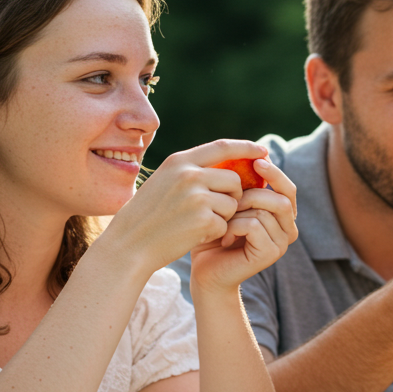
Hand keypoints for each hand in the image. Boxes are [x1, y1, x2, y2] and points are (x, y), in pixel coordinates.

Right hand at [100, 140, 266, 274]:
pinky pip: (225, 224)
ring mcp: (197, 197)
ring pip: (232, 203)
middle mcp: (189, 175)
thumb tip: (230, 166)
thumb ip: (193, 171)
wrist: (129, 244)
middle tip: (215, 209)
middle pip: (234, 180)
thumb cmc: (149, 215)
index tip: (263, 151)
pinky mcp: (204, 220)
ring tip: (196, 222)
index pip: (222, 147)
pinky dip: (215, 232)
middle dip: (234, 195)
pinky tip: (193, 234)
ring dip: (223, 215)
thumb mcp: (165, 182)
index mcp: (179, 162)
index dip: (246, 148)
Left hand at [190, 156, 298, 291]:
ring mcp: (282, 243)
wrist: (205, 271)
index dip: (275, 173)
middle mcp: (288, 229)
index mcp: (282, 216)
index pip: (288, 188)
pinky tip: (223, 237)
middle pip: (282, 197)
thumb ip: (241, 185)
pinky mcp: (271, 254)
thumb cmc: (213, 235)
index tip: (256, 160)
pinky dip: (234, 226)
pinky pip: (254, 225)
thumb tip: (249, 154)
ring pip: (266, 209)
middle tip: (231, 199)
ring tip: (224, 221)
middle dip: (254, 192)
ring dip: (239, 211)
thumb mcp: (228, 203)